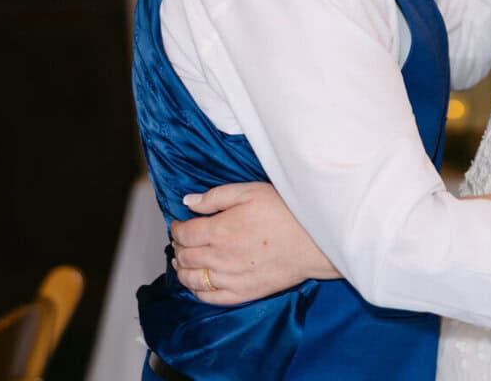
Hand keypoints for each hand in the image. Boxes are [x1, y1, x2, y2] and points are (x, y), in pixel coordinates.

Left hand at [171, 182, 337, 304]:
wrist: (314, 241)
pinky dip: (198, 292)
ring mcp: (230, 278)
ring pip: (192, 280)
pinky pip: (210, 298)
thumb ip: (216, 196)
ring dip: (182, 270)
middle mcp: (220, 257)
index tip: (179, 225)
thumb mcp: (250, 191)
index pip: (184, 234)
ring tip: (182, 263)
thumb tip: (188, 202)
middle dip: (177, 248)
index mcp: (220, 230)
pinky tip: (198, 284)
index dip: (177, 229)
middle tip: (180, 242)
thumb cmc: (285, 212)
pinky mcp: (243, 293)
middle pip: (185, 257)